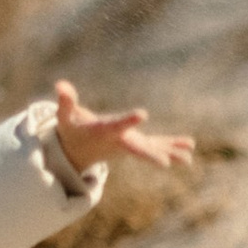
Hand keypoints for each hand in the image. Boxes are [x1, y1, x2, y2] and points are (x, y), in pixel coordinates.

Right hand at [51, 79, 194, 178]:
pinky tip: (188, 147)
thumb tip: (59, 85)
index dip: (128, 120)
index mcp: (104, 132)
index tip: (143, 114)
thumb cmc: (71, 130)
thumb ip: (65, 102)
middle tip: (167, 163)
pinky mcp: (135, 145)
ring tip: (188, 158)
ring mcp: (129, 145)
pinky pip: (155, 146)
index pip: (117, 126)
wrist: (76, 152)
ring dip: (170, 153)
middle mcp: (119, 142)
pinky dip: (171, 146)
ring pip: (151, 150)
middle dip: (152, 155)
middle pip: (137, 149)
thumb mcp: (65, 117)